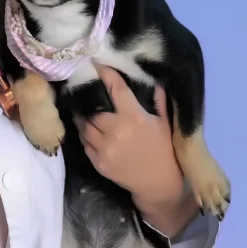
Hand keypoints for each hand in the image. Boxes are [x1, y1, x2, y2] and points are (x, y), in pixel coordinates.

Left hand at [74, 64, 183, 209]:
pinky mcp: (97, 161)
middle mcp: (116, 130)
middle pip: (93, 109)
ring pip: (84, 126)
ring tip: (81, 109)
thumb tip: (156, 80)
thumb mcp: (164, 124)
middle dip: (88, 100)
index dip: (105, 74)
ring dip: (83, 117)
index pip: (115, 89)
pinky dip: (84, 135)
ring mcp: (105, 147)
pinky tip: (87, 129)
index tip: (95, 63)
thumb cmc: (163, 150)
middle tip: (83, 91)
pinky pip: (85, 143)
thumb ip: (159, 101)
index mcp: (134, 117)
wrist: (158, 184)